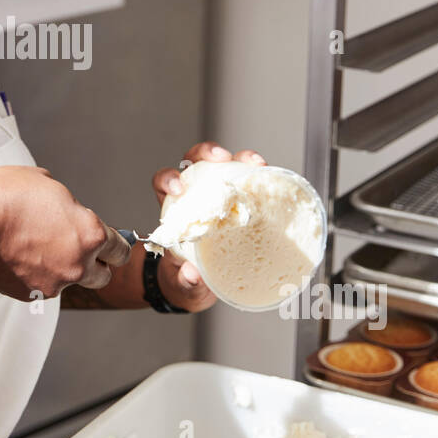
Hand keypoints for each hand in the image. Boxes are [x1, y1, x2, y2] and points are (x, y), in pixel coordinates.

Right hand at [0, 164, 130, 301]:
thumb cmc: (2, 198)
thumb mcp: (43, 181)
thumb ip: (65, 200)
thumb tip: (64, 206)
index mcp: (89, 232)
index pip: (120, 249)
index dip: (114, 244)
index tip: (110, 244)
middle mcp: (79, 263)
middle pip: (104, 275)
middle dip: (95, 264)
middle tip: (77, 249)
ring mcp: (55, 283)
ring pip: (71, 282)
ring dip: (64, 270)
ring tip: (38, 248)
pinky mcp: (32, 294)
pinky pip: (43, 287)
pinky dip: (36, 276)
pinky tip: (18, 257)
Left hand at [150, 141, 267, 312]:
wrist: (203, 284)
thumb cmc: (186, 277)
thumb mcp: (182, 283)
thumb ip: (184, 280)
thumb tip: (191, 275)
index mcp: (174, 209)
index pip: (164, 182)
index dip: (169, 178)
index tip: (178, 187)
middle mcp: (195, 194)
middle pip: (196, 161)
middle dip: (207, 153)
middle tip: (221, 159)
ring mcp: (219, 194)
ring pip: (227, 165)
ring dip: (240, 158)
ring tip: (255, 163)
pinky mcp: (242, 201)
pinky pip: (251, 182)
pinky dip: (261, 177)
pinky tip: (272, 178)